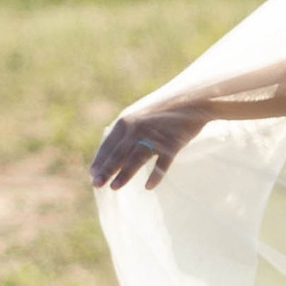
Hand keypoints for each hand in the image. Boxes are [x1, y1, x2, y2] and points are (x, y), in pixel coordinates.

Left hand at [90, 98, 209, 189]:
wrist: (194, 99)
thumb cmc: (165, 108)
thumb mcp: (141, 113)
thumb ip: (128, 129)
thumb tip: (113, 149)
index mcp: (127, 120)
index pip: (109, 144)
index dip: (100, 160)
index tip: (92, 174)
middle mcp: (138, 127)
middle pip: (119, 153)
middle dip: (106, 170)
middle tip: (96, 185)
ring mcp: (155, 136)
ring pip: (137, 158)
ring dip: (125, 174)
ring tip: (114, 187)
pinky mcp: (173, 143)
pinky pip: (162, 163)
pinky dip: (156, 175)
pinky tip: (148, 187)